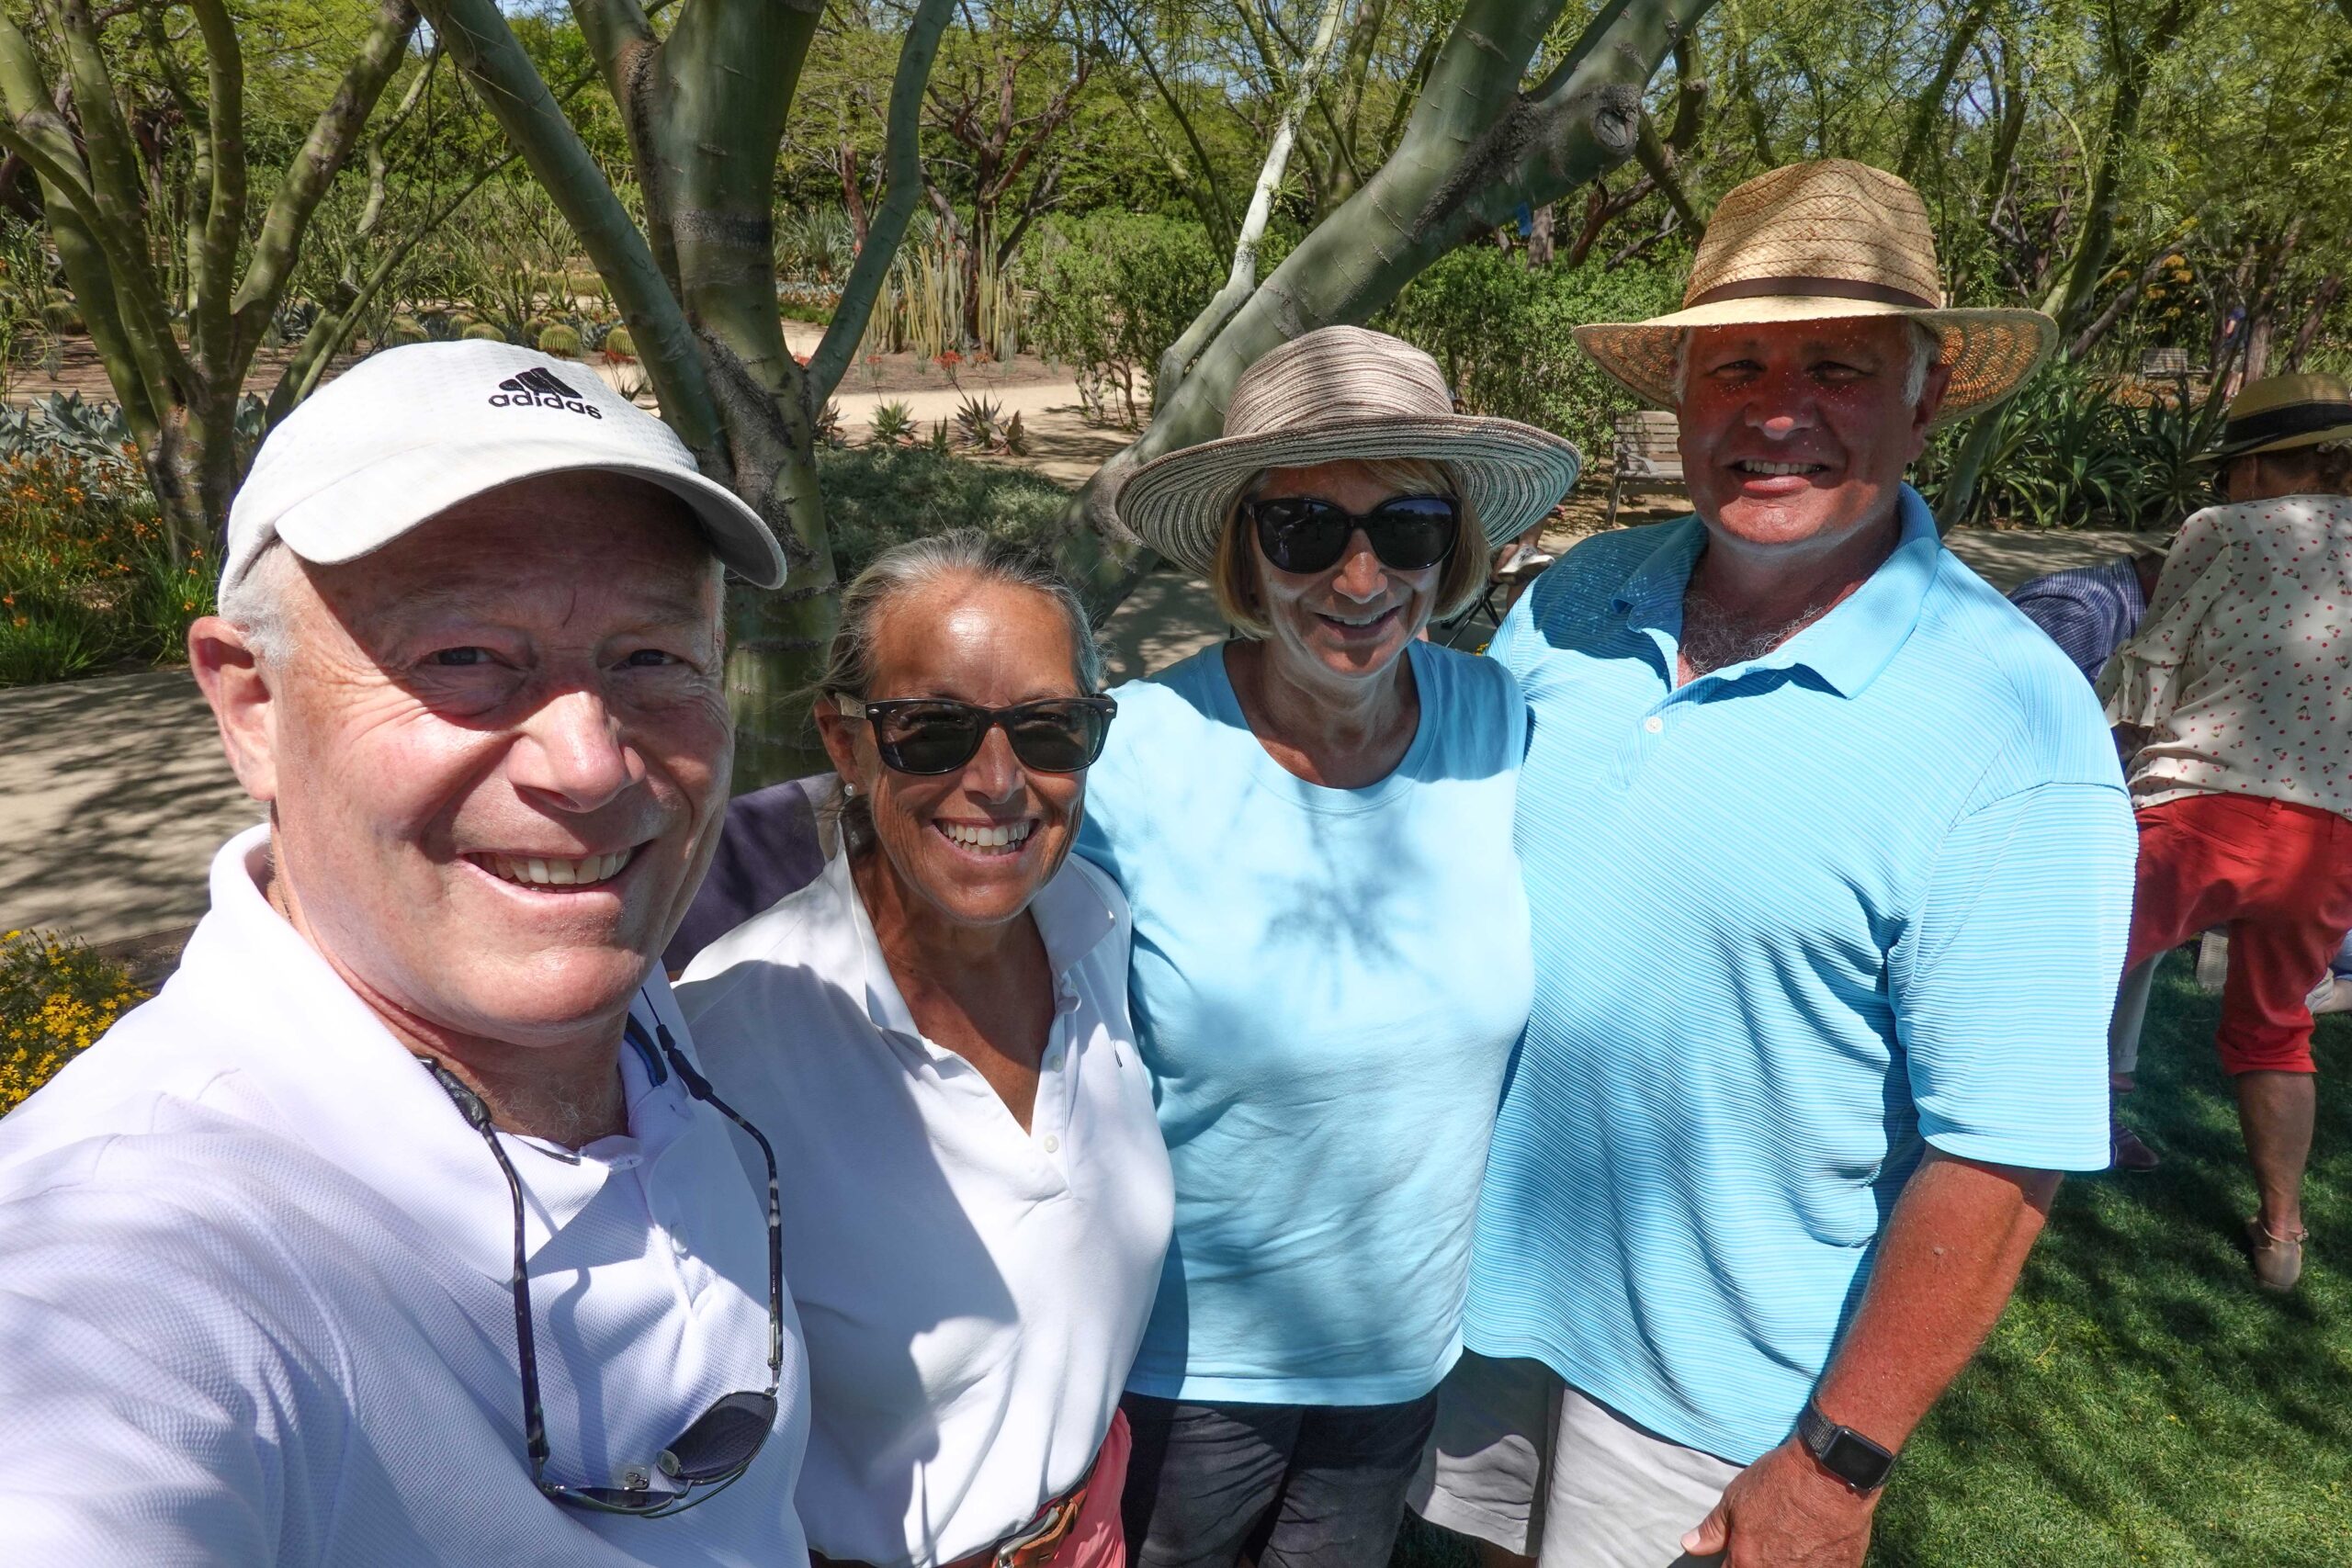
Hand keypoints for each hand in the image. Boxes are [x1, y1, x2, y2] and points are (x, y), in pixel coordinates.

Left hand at [1679, 1438, 1876, 1566]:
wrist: (1830, 1473)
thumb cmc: (1780, 1482)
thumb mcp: (1736, 1500)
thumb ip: (1714, 1529)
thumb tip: (1689, 1545)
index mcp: (1746, 1563)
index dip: (1731, 1564)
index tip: (1738, 1554)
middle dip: (1759, 1562)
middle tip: (1771, 1540)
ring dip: (1788, 1562)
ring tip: (1792, 1543)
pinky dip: (1815, 1563)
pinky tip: (1815, 1547)